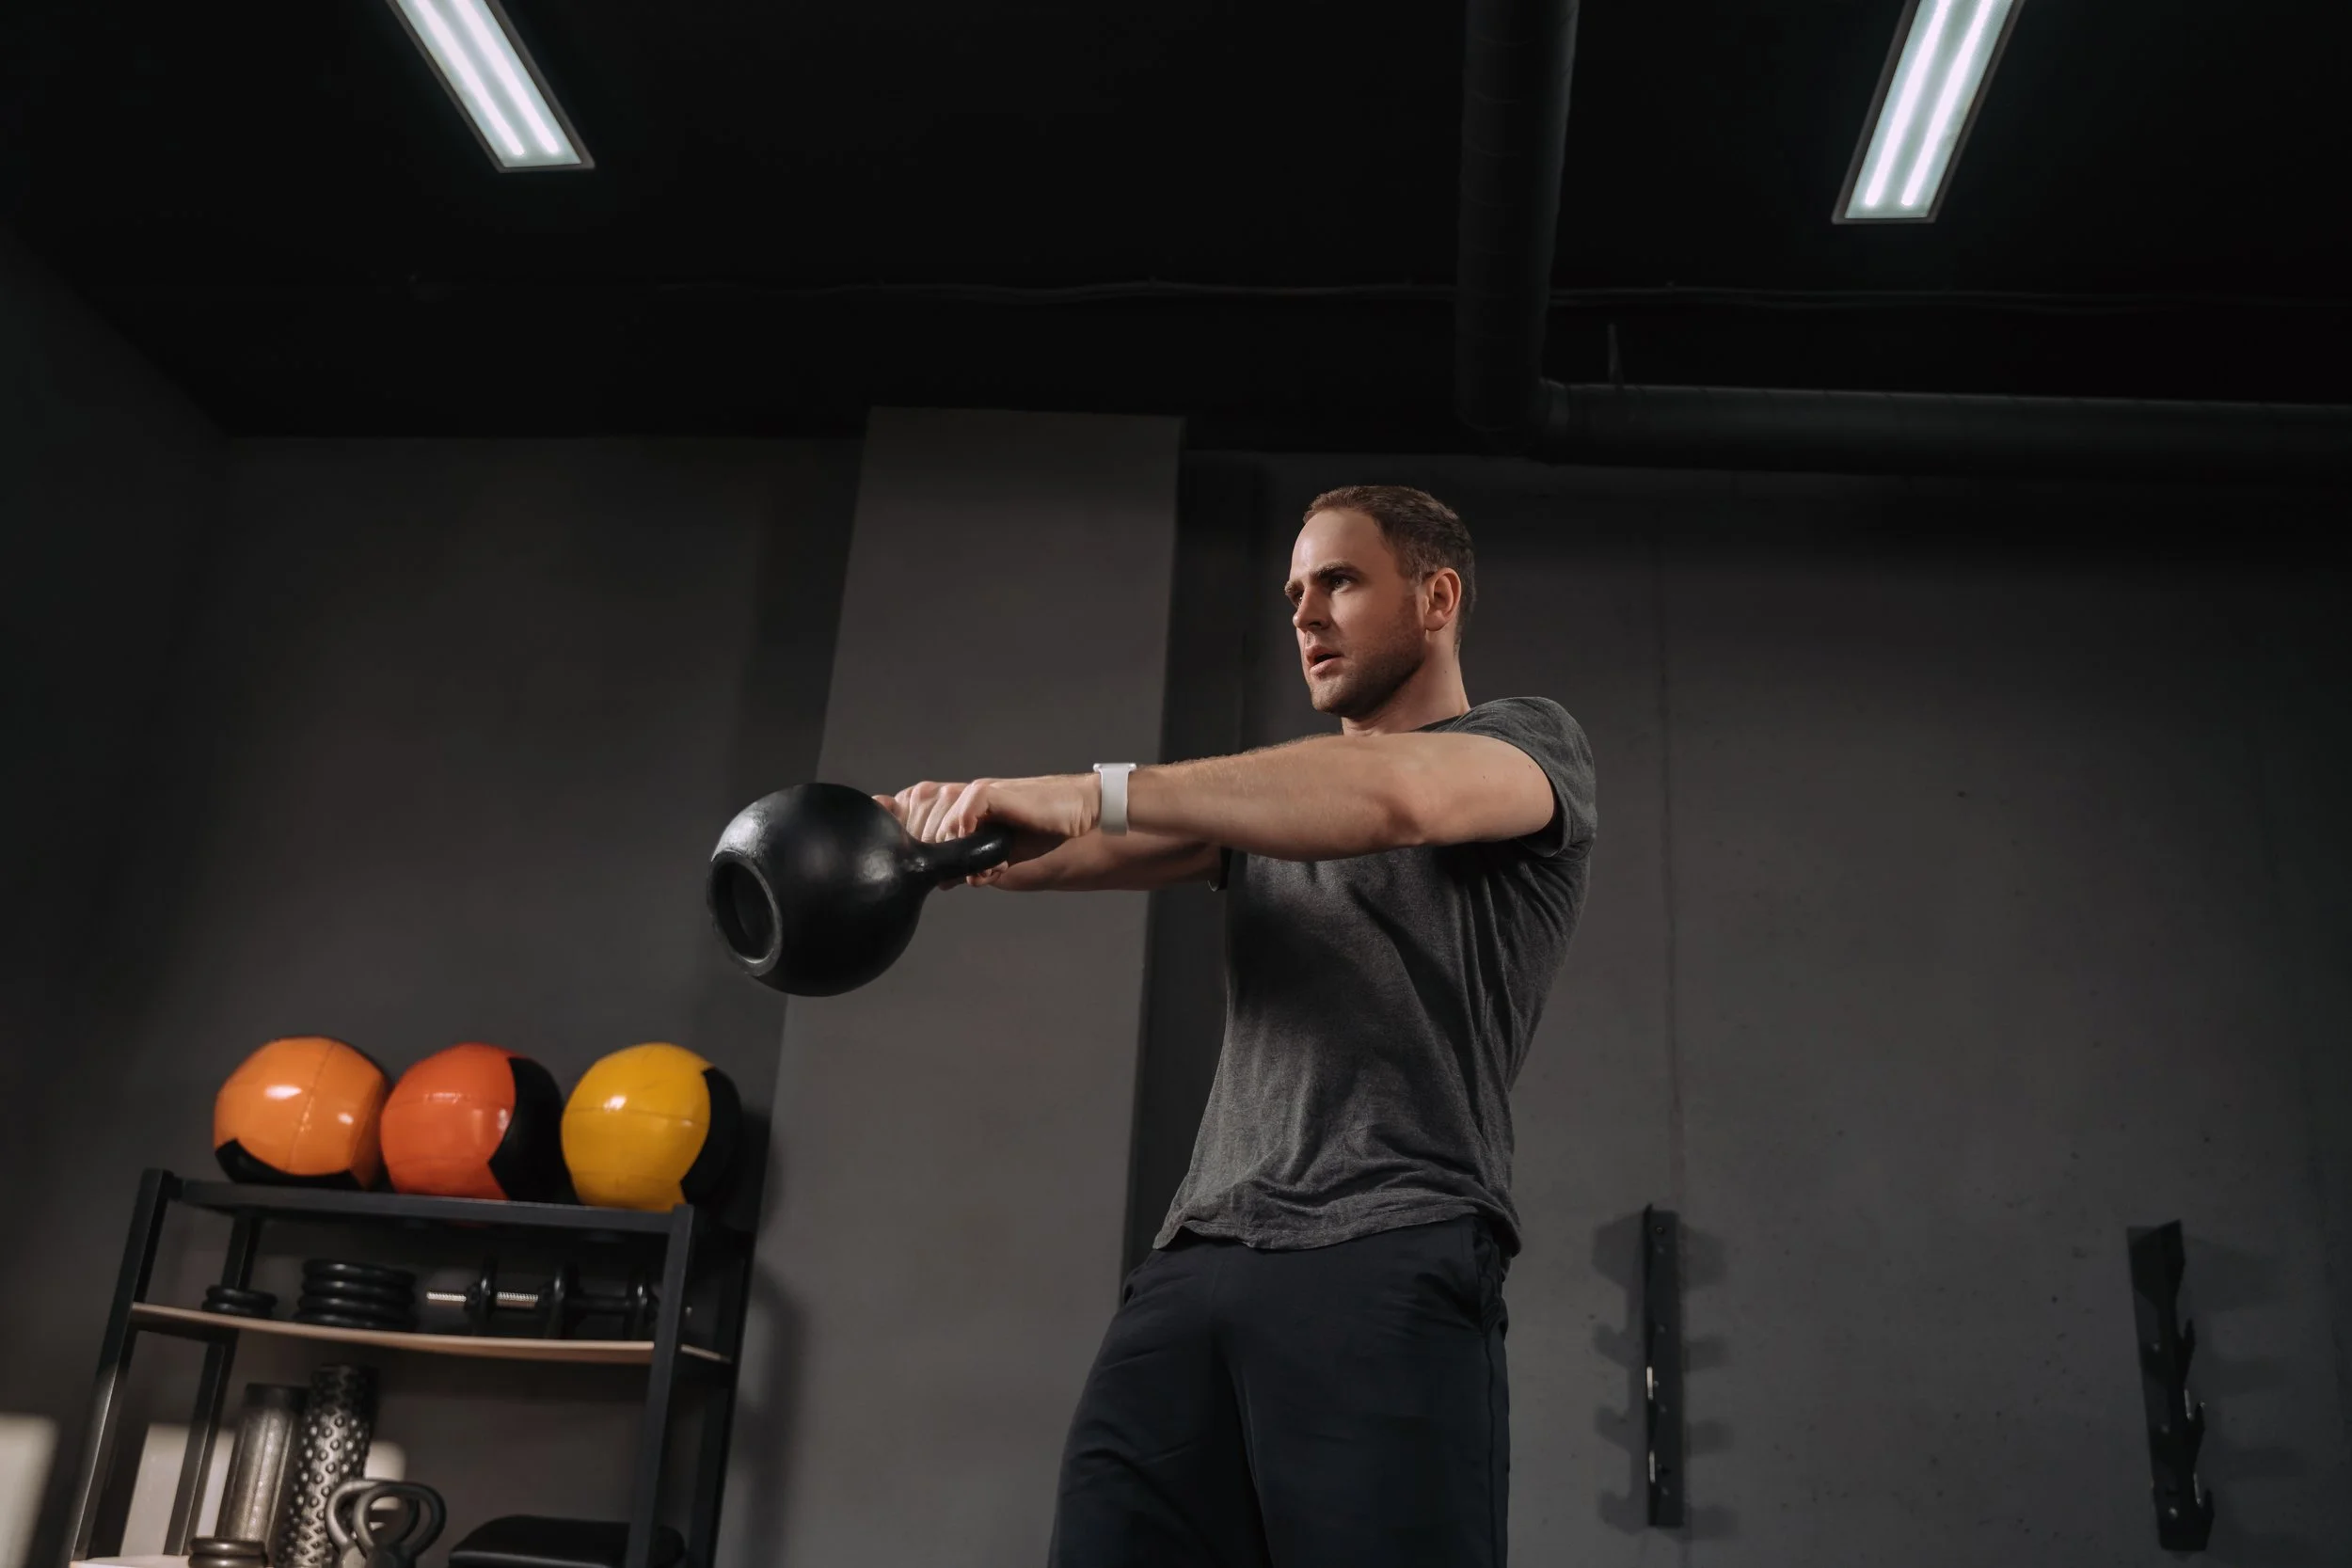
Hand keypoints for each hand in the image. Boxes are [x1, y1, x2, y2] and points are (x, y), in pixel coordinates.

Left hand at [874, 775, 1100, 885]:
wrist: (1072, 816)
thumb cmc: (1035, 832)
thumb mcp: (991, 853)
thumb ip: (963, 860)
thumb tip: (940, 881)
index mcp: (947, 806)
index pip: (902, 819)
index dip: (902, 840)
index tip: (913, 861)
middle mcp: (951, 795)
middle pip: (915, 834)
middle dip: (938, 860)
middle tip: (975, 868)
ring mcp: (966, 793)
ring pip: (935, 832)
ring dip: (959, 856)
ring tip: (991, 861)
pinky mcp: (985, 793)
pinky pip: (959, 822)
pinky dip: (967, 840)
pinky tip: (987, 850)